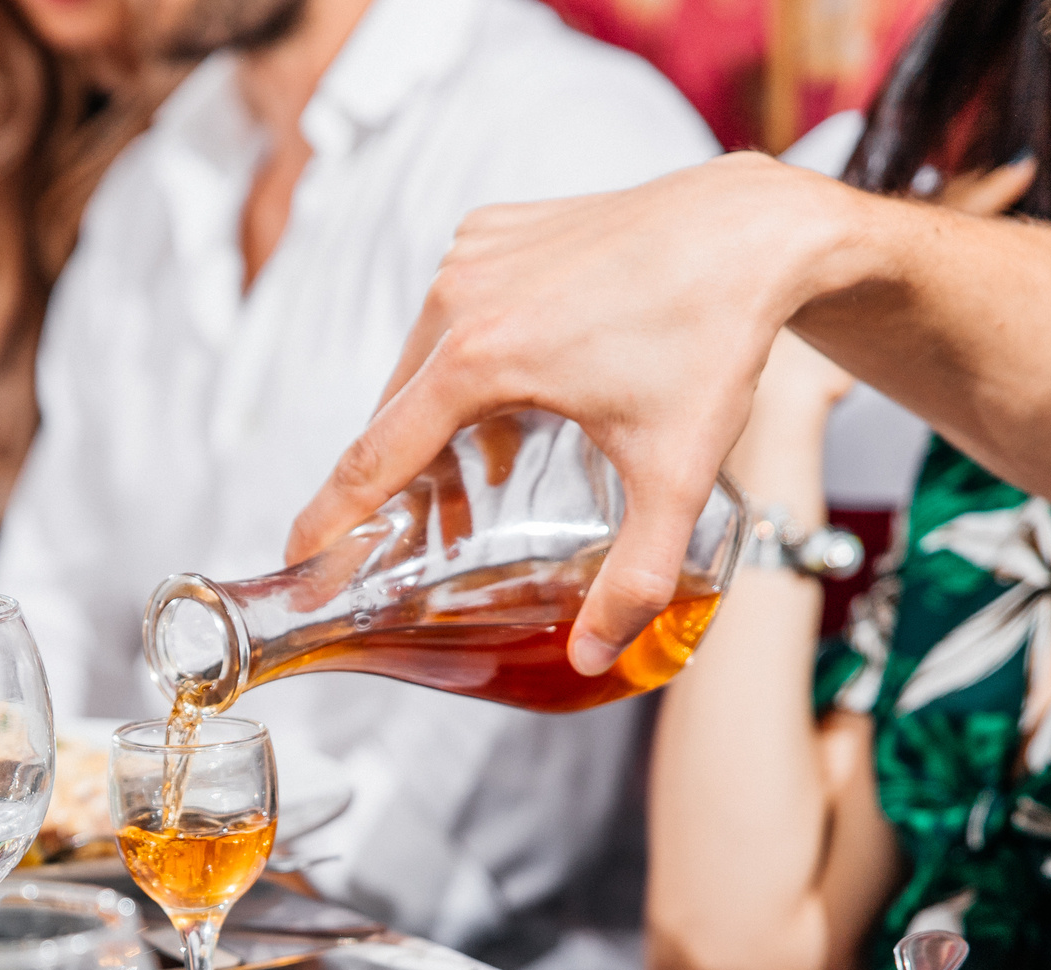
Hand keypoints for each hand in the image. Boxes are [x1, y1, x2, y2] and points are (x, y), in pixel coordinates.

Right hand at [286, 154, 848, 672]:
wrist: (755, 229)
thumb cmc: (717, 340)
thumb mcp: (676, 475)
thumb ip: (635, 577)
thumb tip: (590, 659)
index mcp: (480, 360)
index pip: (374, 456)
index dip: (329, 517)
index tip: (295, 558)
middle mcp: (459, 297)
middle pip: (398, 415)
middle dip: (406, 482)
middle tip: (432, 536)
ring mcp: (474, 254)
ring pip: (424, 364)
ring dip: (441, 421)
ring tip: (488, 472)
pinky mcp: (495, 229)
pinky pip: (456, 312)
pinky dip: (469, 360)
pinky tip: (522, 394)